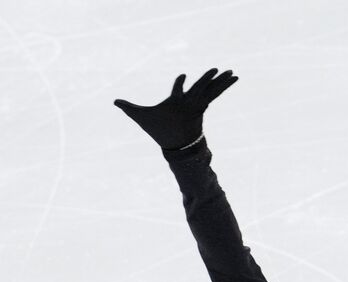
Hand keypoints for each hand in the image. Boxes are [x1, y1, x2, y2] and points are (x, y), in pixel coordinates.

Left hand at [113, 68, 237, 150]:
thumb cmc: (158, 130)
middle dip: (207, 78)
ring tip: (232, 72)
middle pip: (199, 86)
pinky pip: (215, 95)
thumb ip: (129, 107)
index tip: (182, 76)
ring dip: (220, 81)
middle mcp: (187, 102)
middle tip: (216, 68)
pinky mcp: (203, 108)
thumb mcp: (140, 116)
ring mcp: (196, 105)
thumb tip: (114, 101)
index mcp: (175, 101)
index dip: (179, 83)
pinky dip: (224, 86)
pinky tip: (233, 79)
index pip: (178, 89)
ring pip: (209, 89)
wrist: (173, 146)